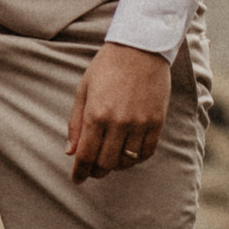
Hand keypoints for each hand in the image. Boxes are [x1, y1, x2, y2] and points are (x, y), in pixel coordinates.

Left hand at [66, 40, 170, 184]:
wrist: (140, 48)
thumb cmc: (106, 67)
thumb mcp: (84, 90)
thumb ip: (76, 123)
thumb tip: (71, 152)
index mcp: (96, 114)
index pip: (86, 155)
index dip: (81, 171)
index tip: (77, 180)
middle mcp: (119, 122)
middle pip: (106, 162)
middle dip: (97, 171)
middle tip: (93, 170)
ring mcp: (140, 123)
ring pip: (127, 160)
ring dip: (116, 166)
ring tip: (110, 160)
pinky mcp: (157, 122)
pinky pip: (147, 152)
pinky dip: (137, 159)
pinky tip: (129, 155)